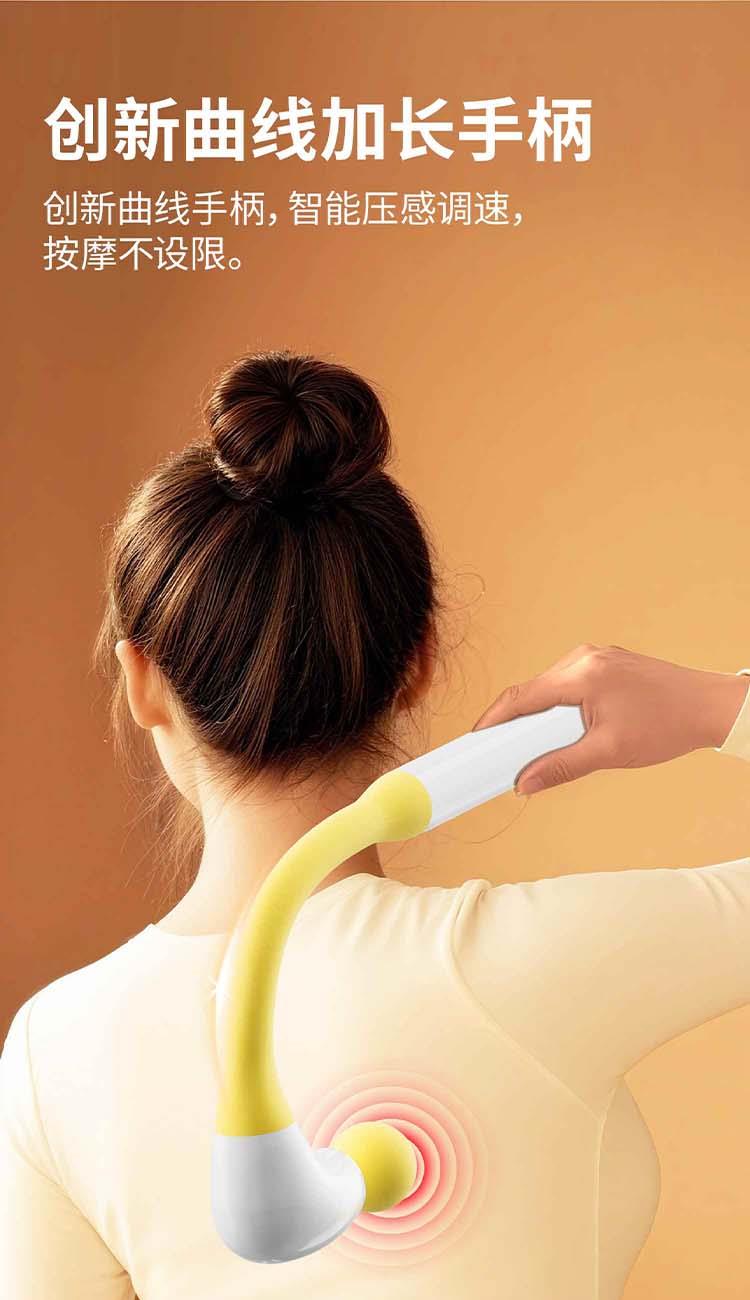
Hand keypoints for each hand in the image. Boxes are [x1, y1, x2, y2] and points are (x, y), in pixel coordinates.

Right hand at [473, 644, 748, 794]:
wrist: (709, 707)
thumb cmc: (666, 726)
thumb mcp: (609, 753)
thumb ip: (561, 767)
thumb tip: (524, 783)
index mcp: (581, 674)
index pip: (521, 697)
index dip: (492, 720)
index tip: (474, 741)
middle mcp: (584, 658)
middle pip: (532, 691)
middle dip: (513, 723)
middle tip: (498, 754)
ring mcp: (596, 657)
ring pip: (549, 688)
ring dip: (537, 716)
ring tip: (531, 747)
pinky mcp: (606, 663)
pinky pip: (568, 684)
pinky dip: (557, 707)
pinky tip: (560, 730)